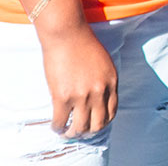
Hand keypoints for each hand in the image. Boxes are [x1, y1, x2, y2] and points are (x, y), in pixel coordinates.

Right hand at [38, 24, 118, 138]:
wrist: (66, 33)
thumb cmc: (82, 43)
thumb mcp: (103, 62)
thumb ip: (103, 81)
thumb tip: (97, 99)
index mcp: (111, 82)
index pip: (112, 112)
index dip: (102, 122)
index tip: (94, 124)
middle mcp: (99, 92)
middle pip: (97, 124)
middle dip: (89, 132)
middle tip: (80, 131)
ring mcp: (81, 96)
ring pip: (79, 128)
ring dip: (72, 134)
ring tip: (66, 132)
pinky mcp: (62, 97)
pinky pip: (60, 121)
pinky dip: (57, 128)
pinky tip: (55, 127)